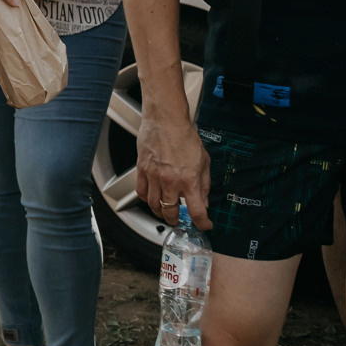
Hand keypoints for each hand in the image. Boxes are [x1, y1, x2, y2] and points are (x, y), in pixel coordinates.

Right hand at [136, 105, 211, 231]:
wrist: (166, 120)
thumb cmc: (185, 136)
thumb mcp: (204, 161)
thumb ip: (205, 184)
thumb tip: (204, 200)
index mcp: (189, 180)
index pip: (197, 211)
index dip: (202, 223)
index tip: (204, 225)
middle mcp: (170, 181)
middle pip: (171, 212)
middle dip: (176, 220)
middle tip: (179, 220)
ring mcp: (154, 176)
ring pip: (154, 205)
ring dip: (160, 212)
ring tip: (164, 212)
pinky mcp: (142, 169)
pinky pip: (141, 192)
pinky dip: (146, 199)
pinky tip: (152, 198)